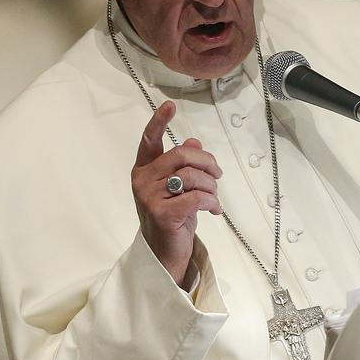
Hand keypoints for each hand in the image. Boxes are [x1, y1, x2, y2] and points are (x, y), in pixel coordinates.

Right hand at [131, 101, 223, 286]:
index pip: (149, 140)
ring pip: (191, 176)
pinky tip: (214, 210)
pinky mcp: (163, 213)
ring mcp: (150, 197)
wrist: (164, 255)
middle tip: (217, 175)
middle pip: (181, 155)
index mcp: (143, 170)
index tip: (170, 105)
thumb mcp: (177, 189)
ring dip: (211, 186)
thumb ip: (182, 165)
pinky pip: (197, 197)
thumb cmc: (171, 218)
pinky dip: (212, 202)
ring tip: (214, 197)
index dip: (159, 121)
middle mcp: (142, 180)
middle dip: (206, 162)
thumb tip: (193, 141)